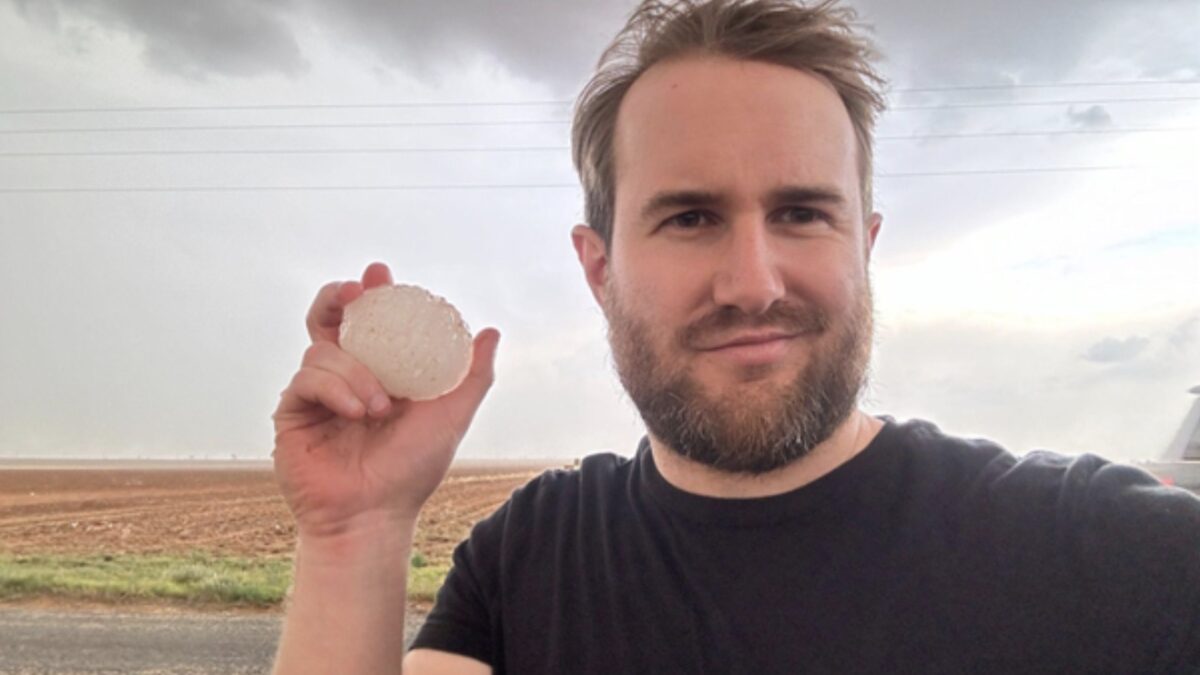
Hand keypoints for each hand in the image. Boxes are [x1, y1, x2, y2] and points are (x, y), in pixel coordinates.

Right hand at [272, 262, 499, 542]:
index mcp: (379, 372)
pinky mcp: (292, 412)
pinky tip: (356, 414)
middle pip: (329, 318)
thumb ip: (472, 376)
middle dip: (339, 297)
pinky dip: (335, 390)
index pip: (371, 322)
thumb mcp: (450, 417)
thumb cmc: (411, 470)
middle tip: (357, 293)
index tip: (380, 275)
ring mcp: (316, 393)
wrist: (373, 515)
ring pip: (323, 349)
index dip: (372, 294)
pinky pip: (307, 379)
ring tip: (379, 409)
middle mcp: (345, 376)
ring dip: (356, 372)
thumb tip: (490, 331)